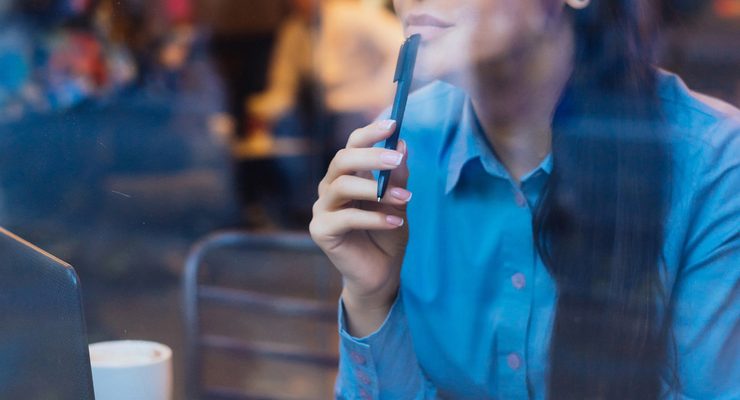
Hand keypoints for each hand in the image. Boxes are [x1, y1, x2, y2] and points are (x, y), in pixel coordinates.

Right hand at [310, 120, 410, 329]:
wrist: (381, 273)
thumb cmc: (387, 235)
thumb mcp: (399, 203)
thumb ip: (398, 178)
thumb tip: (402, 145)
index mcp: (348, 176)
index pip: (352, 145)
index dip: (370, 133)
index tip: (393, 123)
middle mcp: (330, 188)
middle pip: (342, 160)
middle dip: (371, 156)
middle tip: (397, 159)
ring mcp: (322, 209)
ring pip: (341, 186)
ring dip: (376, 189)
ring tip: (405, 197)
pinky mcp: (321, 231)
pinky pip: (345, 218)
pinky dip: (374, 218)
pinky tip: (396, 222)